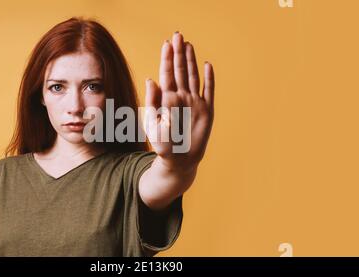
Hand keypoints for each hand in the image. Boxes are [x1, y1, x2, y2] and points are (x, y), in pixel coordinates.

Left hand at [144, 32, 214, 168]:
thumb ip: (152, 102)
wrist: (179, 161)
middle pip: (180, 71)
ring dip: (191, 61)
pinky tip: (207, 65)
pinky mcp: (206, 111)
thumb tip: (150, 80)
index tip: (167, 43)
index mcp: (167, 99)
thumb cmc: (162, 145)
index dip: (167, 58)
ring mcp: (194, 103)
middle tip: (178, 35)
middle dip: (178, 53)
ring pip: (193, 76)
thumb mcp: (153, 123)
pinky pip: (208, 91)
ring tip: (189, 45)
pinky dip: (208, 78)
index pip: (166, 74)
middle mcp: (181, 97)